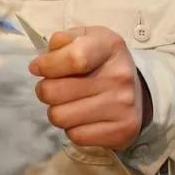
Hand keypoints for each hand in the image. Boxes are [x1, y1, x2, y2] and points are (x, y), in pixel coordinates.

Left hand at [28, 26, 151, 150]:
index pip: (73, 59)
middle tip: (54, 88)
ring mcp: (123, 106)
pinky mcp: (122, 131)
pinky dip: (73, 128)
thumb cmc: (101, 62)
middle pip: (55, 92)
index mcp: (110, 46)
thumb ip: (62, 41)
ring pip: (60, 117)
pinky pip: (75, 136)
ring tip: (68, 103)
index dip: (47, 65)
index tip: (37, 68)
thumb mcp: (85, 38)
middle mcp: (120, 76)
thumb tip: (42, 62)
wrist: (136, 92)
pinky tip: (83, 117)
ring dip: (57, 111)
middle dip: (45, 90)